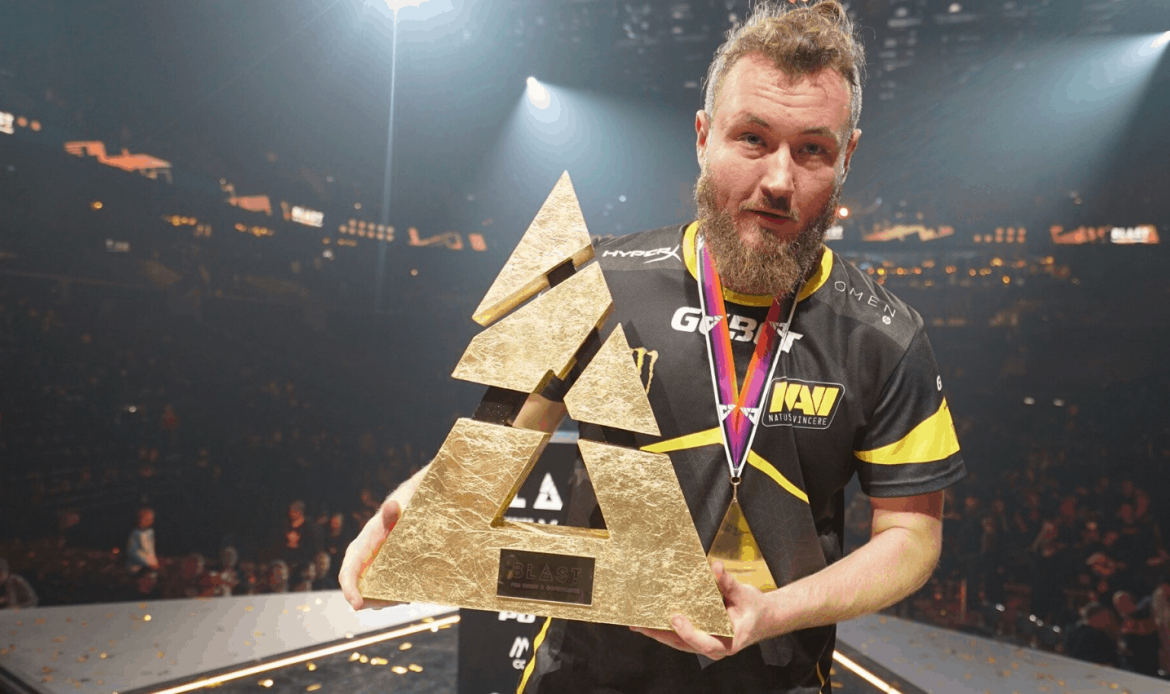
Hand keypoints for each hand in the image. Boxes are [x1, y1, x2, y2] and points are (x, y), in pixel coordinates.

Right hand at [339, 498, 402, 610]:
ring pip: (372, 595)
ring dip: (386, 601)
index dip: (350, 590)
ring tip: (404, 597)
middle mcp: (359, 565)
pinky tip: (407, 595)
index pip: (347, 574)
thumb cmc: (393, 516)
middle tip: (395, 602)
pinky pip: (382, 593)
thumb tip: (392, 505)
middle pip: (358, 591)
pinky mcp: (380, 578)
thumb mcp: (393, 514)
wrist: (399, 518)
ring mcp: (369, 573)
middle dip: (373, 601)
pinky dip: (393, 597)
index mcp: (357, 552)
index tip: (356, 605)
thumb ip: (391, 512)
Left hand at [629, 561, 773, 660]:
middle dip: (661, 635)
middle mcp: (716, 647)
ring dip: (658, 633)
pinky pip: (680, 636)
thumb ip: (729, 583)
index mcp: (730, 641)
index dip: (689, 633)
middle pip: (684, 644)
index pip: (706, 643)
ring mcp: (706, 643)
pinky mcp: (700, 637)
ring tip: (638, 624)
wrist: (763, 618)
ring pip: (678, 642)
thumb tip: (716, 567)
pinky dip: (665, 628)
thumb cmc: (755, 609)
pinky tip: (650, 620)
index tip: (676, 619)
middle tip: (641, 624)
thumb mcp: (745, 595)